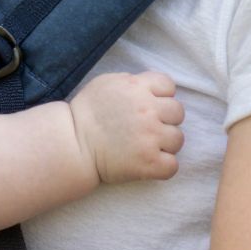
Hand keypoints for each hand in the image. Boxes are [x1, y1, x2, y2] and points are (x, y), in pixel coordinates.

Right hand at [67, 72, 184, 184]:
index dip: (161, 97)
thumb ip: (132, 82)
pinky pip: (172, 166)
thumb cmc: (86, 113)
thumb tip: (150, 87)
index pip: (168, 86)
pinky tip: (148, 164)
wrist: (72, 144)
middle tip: (148, 129)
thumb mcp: (107, 83)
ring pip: (178, 139)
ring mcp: (150, 137)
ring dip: (165, 144)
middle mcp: (147, 110)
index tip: (149, 106)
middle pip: (177, 112)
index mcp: (137, 87)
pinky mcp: (149, 162)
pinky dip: (163, 167)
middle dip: (165, 120)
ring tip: (146, 147)